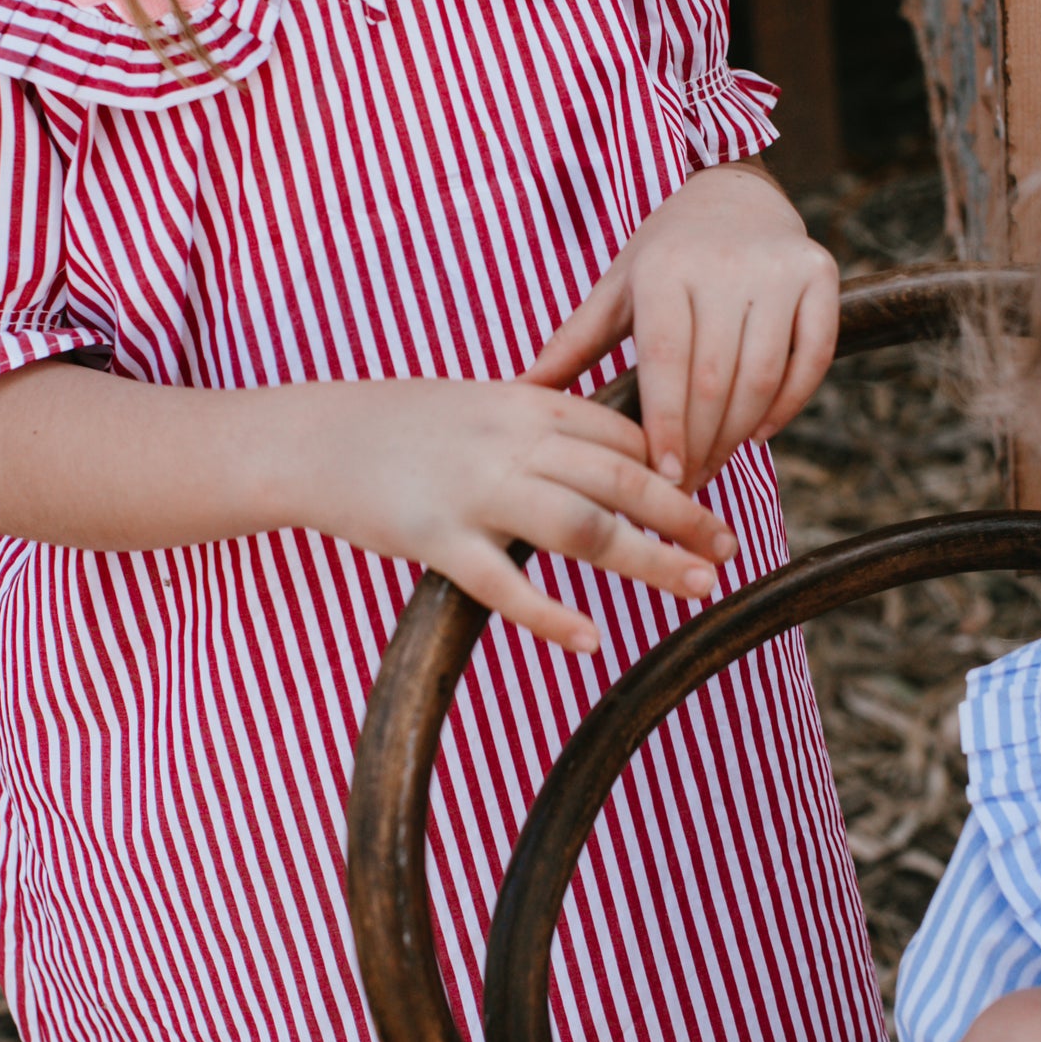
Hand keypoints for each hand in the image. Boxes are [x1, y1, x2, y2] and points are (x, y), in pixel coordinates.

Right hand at [298, 378, 737, 653]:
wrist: (310, 437)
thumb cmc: (400, 426)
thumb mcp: (481, 407)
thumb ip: (542, 427)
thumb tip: (607, 455)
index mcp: (527, 403)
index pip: (623, 435)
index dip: (675, 469)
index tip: (710, 501)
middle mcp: (510, 440)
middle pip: (621, 478)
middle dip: (685, 514)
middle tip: (730, 549)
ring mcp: (473, 490)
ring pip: (582, 526)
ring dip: (649, 560)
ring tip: (697, 587)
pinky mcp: (434, 537)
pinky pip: (502, 583)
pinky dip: (550, 614)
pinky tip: (590, 638)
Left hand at [527, 160, 838, 490]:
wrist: (734, 192)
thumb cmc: (667, 252)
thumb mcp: (618, 288)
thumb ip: (573, 343)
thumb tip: (520, 395)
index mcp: (663, 269)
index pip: (666, 364)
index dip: (667, 427)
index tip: (666, 479)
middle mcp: (723, 265)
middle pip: (715, 379)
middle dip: (702, 445)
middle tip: (687, 487)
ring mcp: (777, 268)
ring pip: (764, 375)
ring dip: (741, 433)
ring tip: (717, 462)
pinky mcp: (820, 273)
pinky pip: (813, 356)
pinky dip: (791, 403)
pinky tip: (762, 431)